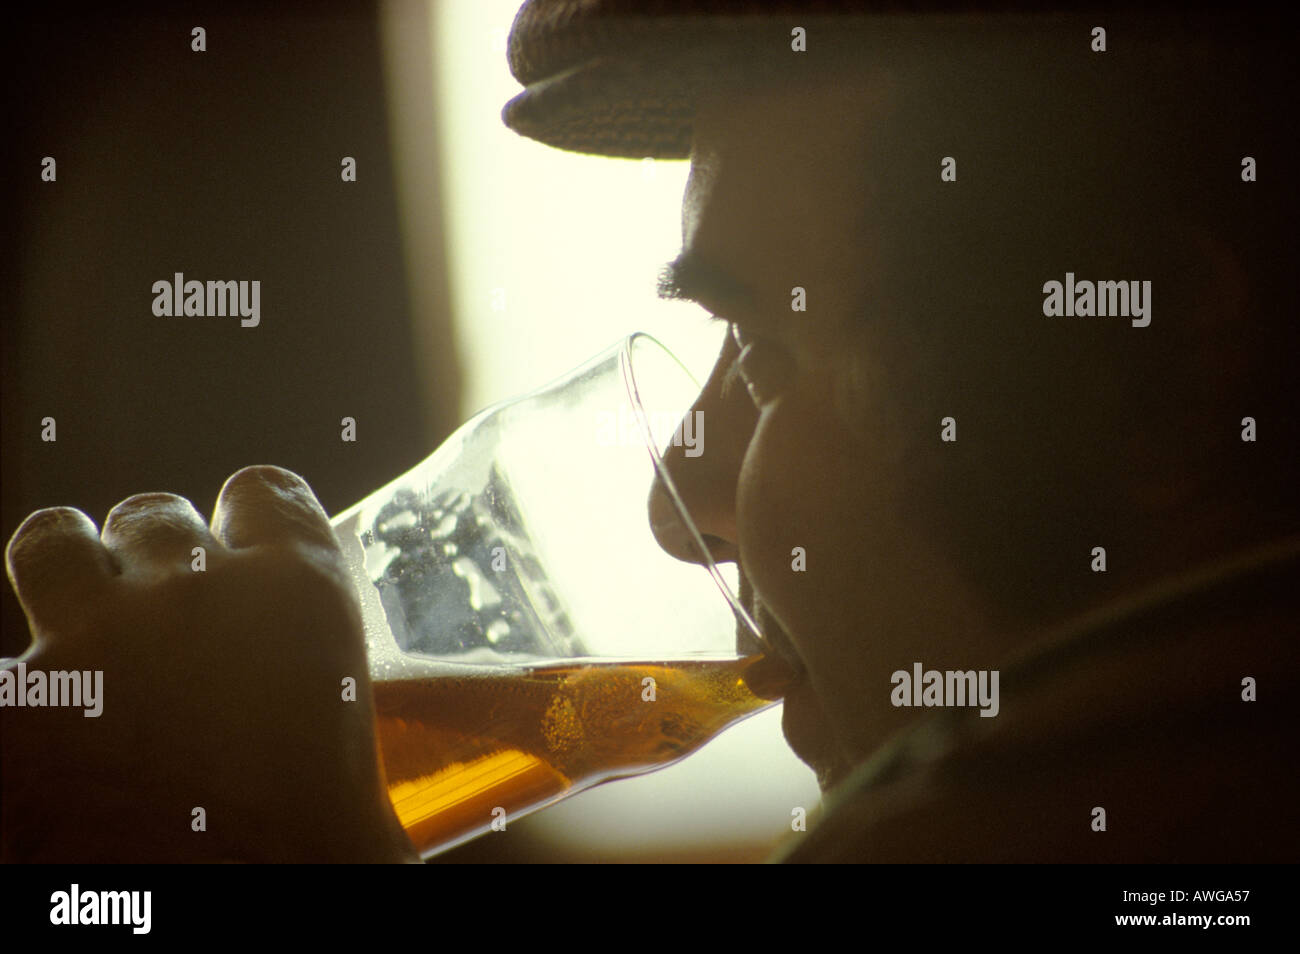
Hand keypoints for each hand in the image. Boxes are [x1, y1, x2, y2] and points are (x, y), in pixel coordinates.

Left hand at [1, 465, 417, 861]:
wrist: (226, 906)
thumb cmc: (316, 853)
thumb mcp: (359, 763)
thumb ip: (343, 721)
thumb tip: (362, 766)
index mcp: (298, 596)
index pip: (265, 492)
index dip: (252, 519)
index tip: (243, 552)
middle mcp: (190, 593)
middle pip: (153, 516)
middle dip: (154, 557)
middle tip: (164, 621)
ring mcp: (86, 640)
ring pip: (55, 545)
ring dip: (70, 574)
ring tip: (86, 629)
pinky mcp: (5, 703)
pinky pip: (2, 662)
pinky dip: (19, 694)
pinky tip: (43, 738)